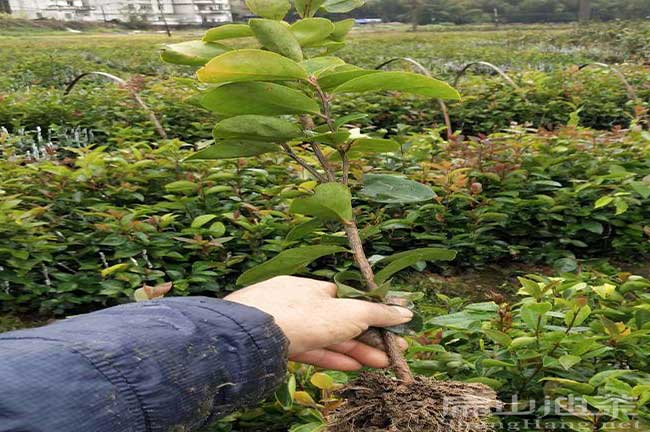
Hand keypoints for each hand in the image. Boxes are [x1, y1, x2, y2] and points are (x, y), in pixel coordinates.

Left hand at [225, 276, 411, 370]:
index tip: (393, 328)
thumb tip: (406, 311)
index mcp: (313, 287)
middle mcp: (299, 303)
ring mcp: (287, 325)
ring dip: (356, 351)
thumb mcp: (349, 312)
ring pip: (327, 338)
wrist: (252, 336)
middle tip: (394, 353)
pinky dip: (333, 359)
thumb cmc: (302, 315)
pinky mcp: (278, 346)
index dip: (373, 314)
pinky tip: (353, 368)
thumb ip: (377, 314)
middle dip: (369, 338)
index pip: (349, 300)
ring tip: (381, 363)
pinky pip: (311, 351)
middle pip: (341, 321)